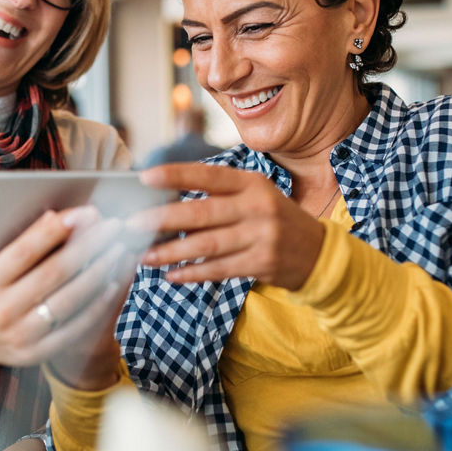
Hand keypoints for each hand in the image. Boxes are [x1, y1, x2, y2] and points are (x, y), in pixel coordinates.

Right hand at [0, 197, 132, 379]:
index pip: (23, 252)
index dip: (54, 231)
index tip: (82, 213)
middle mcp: (2, 311)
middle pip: (54, 274)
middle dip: (87, 246)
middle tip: (112, 225)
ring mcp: (21, 336)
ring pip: (69, 300)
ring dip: (99, 272)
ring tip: (119, 248)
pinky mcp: (38, 353)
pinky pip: (75, 327)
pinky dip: (97, 305)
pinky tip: (112, 282)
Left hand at [134, 163, 325, 290]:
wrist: (318, 253)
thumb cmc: (275, 220)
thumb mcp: (256, 196)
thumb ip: (220, 197)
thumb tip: (166, 203)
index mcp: (252, 183)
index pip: (209, 176)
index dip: (176, 175)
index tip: (145, 178)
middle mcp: (258, 206)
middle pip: (202, 213)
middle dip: (163, 220)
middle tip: (132, 225)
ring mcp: (262, 235)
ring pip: (207, 245)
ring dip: (171, 252)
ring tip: (145, 256)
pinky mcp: (263, 262)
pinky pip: (219, 269)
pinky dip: (193, 273)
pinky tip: (172, 275)